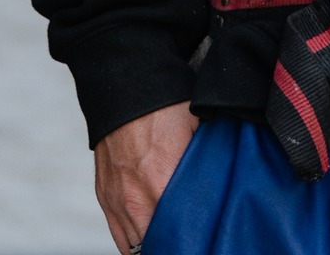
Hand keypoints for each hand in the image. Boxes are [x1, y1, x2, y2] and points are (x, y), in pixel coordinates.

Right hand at [94, 102, 197, 254]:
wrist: (124, 90)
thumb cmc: (164, 107)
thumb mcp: (197, 130)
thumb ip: (205, 165)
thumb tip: (224, 183)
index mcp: (163, 185)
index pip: (181, 233)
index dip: (194, 238)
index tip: (204, 236)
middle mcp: (137, 201)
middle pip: (158, 244)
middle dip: (174, 242)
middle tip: (188, 236)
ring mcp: (118, 202)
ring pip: (135, 247)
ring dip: (152, 243)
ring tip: (169, 238)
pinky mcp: (105, 198)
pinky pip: (120, 237)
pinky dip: (133, 240)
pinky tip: (149, 235)